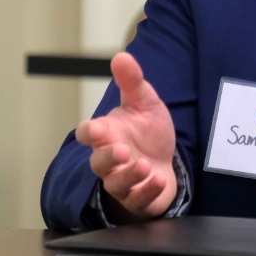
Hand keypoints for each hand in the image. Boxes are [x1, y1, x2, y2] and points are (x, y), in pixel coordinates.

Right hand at [75, 52, 177, 220]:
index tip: (97, 129)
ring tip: (145, 165)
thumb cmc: (147, 132)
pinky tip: (158, 180)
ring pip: (116, 184)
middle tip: (122, 150)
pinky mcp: (139, 199)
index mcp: (108, 134)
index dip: (90, 132)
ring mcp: (124, 181)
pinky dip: (147, 191)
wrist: (166, 160)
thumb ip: (132, 81)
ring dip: (129, 175)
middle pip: (98, 163)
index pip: (89, 134)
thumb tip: (121, 55)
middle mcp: (111, 160)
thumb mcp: (144, 103)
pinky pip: (137, 200)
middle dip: (108, 158)